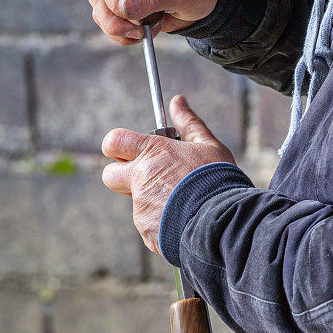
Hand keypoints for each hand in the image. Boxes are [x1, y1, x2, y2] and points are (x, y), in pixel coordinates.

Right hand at [88, 0, 219, 44]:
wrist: (201, 0)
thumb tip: (125, 6)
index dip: (117, 7)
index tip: (139, 22)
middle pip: (99, 1)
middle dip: (118, 24)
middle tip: (142, 32)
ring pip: (102, 16)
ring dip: (123, 33)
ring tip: (149, 27)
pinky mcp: (121, 9)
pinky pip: (111, 27)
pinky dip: (126, 37)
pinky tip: (145, 30)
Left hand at [102, 95, 234, 252]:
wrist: (222, 222)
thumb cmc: (218, 181)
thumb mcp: (209, 146)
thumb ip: (189, 124)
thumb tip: (178, 101)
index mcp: (152, 152)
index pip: (114, 141)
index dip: (116, 146)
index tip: (127, 152)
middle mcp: (141, 178)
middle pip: (110, 175)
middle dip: (122, 177)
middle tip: (148, 179)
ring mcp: (141, 206)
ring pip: (136, 203)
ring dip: (151, 203)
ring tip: (181, 205)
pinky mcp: (145, 230)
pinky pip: (148, 225)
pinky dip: (161, 224)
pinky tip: (183, 221)